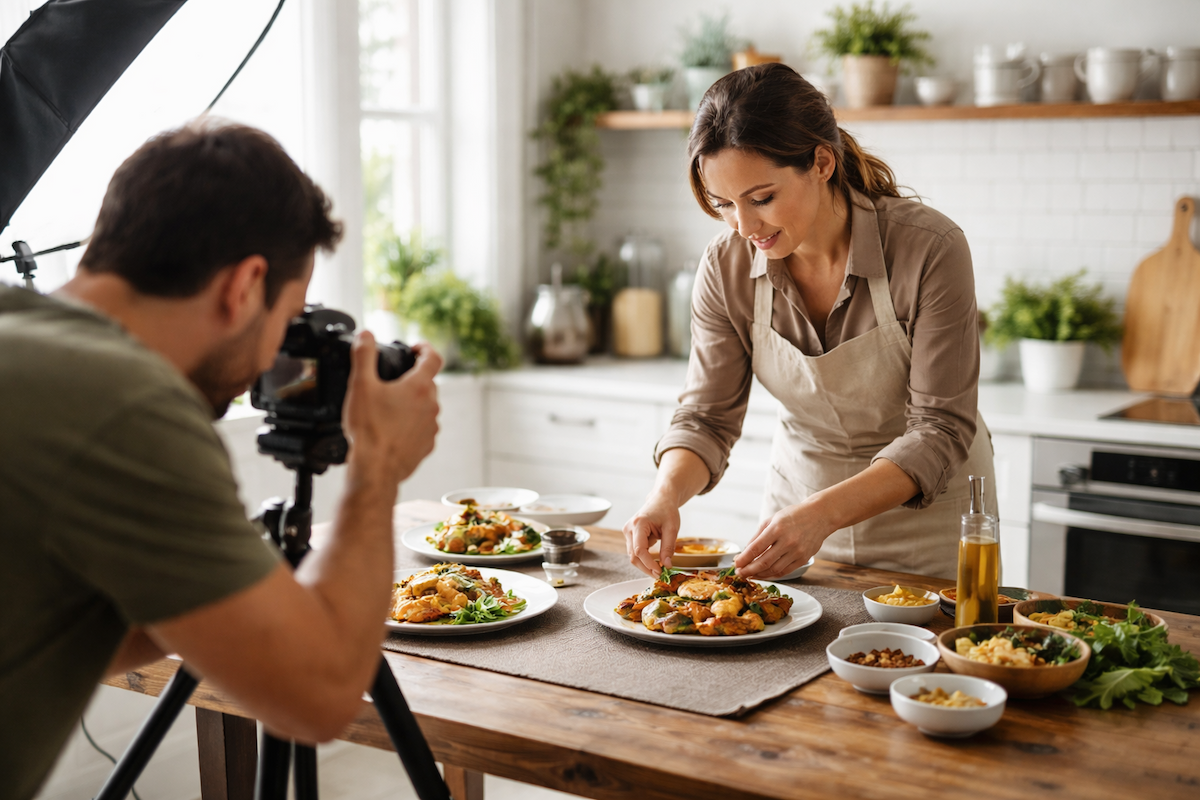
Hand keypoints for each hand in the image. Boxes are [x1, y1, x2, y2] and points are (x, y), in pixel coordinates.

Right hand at [343, 333, 441, 485]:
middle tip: (393, 380)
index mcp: (419, 387)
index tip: (415, 348)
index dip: (425, 348)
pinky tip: (393, 429)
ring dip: (413, 403)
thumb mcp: (360, 385)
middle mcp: (431, 406)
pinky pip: (422, 428)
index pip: (433, 358)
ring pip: (426, 407)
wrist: (375, 469)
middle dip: (412, 378)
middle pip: (428, 383)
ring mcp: (431, 427)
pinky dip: (412, 424)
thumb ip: (363, 355)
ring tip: (390, 407)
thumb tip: (366, 335)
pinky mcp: (427, 445)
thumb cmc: (369, 429)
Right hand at [623, 493, 681, 576]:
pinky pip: (635, 551)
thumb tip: (667, 565)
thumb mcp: (672, 528)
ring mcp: (627, 532)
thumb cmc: (667, 510)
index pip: (640, 550)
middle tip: (660, 575)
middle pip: (633, 556)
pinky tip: (655, 560)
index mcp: (639, 524)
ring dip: (645, 564)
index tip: (660, 571)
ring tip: (659, 568)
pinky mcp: (629, 535)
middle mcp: (629, 528)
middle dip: (646, 567)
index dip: (649, 564)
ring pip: (633, 556)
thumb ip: (668, 547)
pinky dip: (644, 558)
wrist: (661, 500)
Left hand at [734, 502, 833, 579]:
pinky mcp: (803, 559)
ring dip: (759, 574)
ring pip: (774, 569)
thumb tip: (745, 552)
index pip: (756, 548)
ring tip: (750, 574)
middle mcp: (787, 541)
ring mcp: (797, 551)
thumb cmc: (793, 516)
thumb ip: (758, 536)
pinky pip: (784, 571)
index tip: (736, 563)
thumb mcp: (772, 519)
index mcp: (777, 528)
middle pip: (763, 562)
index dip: (744, 559)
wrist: (819, 516)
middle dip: (748, 570)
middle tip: (740, 573)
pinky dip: (772, 575)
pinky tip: (763, 574)